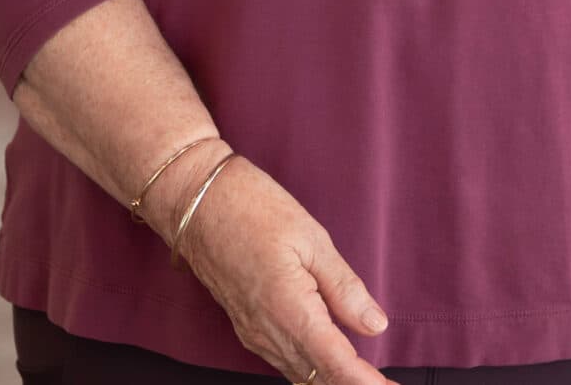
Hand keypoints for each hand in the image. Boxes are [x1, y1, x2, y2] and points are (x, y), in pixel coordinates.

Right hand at [155, 154, 392, 384]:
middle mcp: (267, 331)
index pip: (335, 363)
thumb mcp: (312, 240)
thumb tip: (374, 325)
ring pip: (299, 373)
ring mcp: (252, 332)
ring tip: (368, 379)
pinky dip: (311, 369)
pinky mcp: (246, 326)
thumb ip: (344, 288)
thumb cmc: (254, 209)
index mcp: (289, 310)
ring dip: (331, 380)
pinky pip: (283, 360)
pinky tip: (329, 364)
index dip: (364, 382)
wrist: (195, 203)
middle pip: (317, 378)